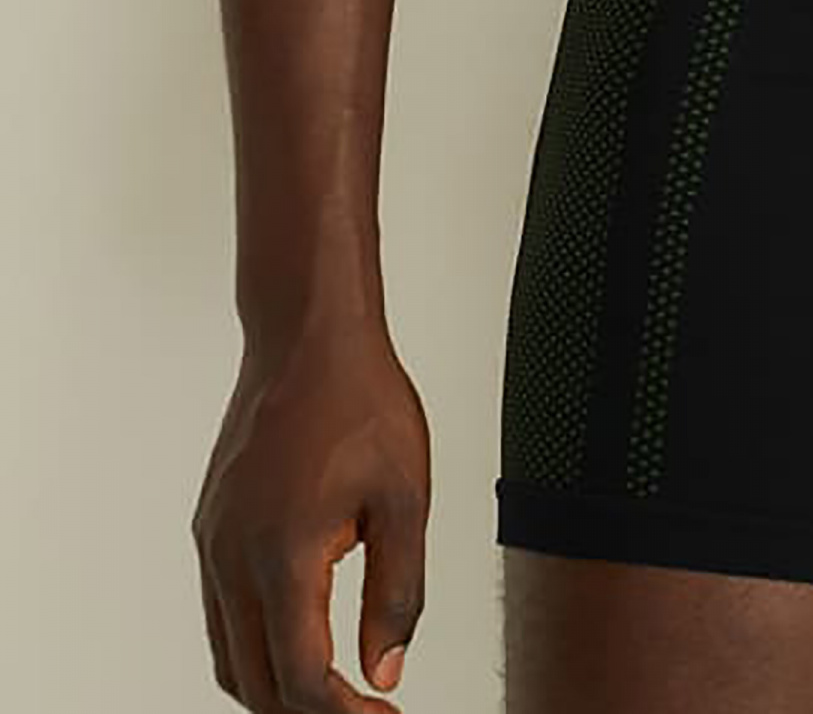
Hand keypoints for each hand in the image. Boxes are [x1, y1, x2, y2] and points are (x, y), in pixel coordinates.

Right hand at [192, 320, 429, 710]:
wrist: (308, 336)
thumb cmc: (362, 403)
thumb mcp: (403, 498)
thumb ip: (397, 593)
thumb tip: (383, 672)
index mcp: (284, 556)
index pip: (301, 678)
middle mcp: (233, 559)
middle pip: (256, 682)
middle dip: (307, 710)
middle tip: (363, 708)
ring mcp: (213, 543)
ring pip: (229, 656)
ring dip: (275, 686)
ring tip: (333, 689)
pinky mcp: (209, 526)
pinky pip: (220, 614)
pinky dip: (254, 644)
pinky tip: (298, 635)